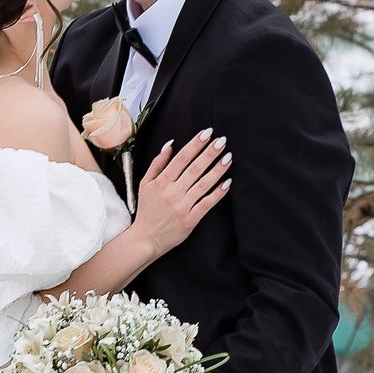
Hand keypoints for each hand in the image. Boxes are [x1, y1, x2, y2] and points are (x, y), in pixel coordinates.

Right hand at [133, 130, 230, 254]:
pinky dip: (218, 193)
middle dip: (209, 153)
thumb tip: (170, 145)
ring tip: (228, 158)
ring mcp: (182, 207)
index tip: (207, 133)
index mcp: (161, 182)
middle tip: (222, 141)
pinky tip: (227, 183)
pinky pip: (207, 204)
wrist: (146, 238)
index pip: (181, 158)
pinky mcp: (190, 220)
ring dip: (217, 170)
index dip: (195, 144)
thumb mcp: (145, 184)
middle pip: (194, 168)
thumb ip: (157, 164)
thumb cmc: (147, 210)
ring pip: (203, 184)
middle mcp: (172, 193)